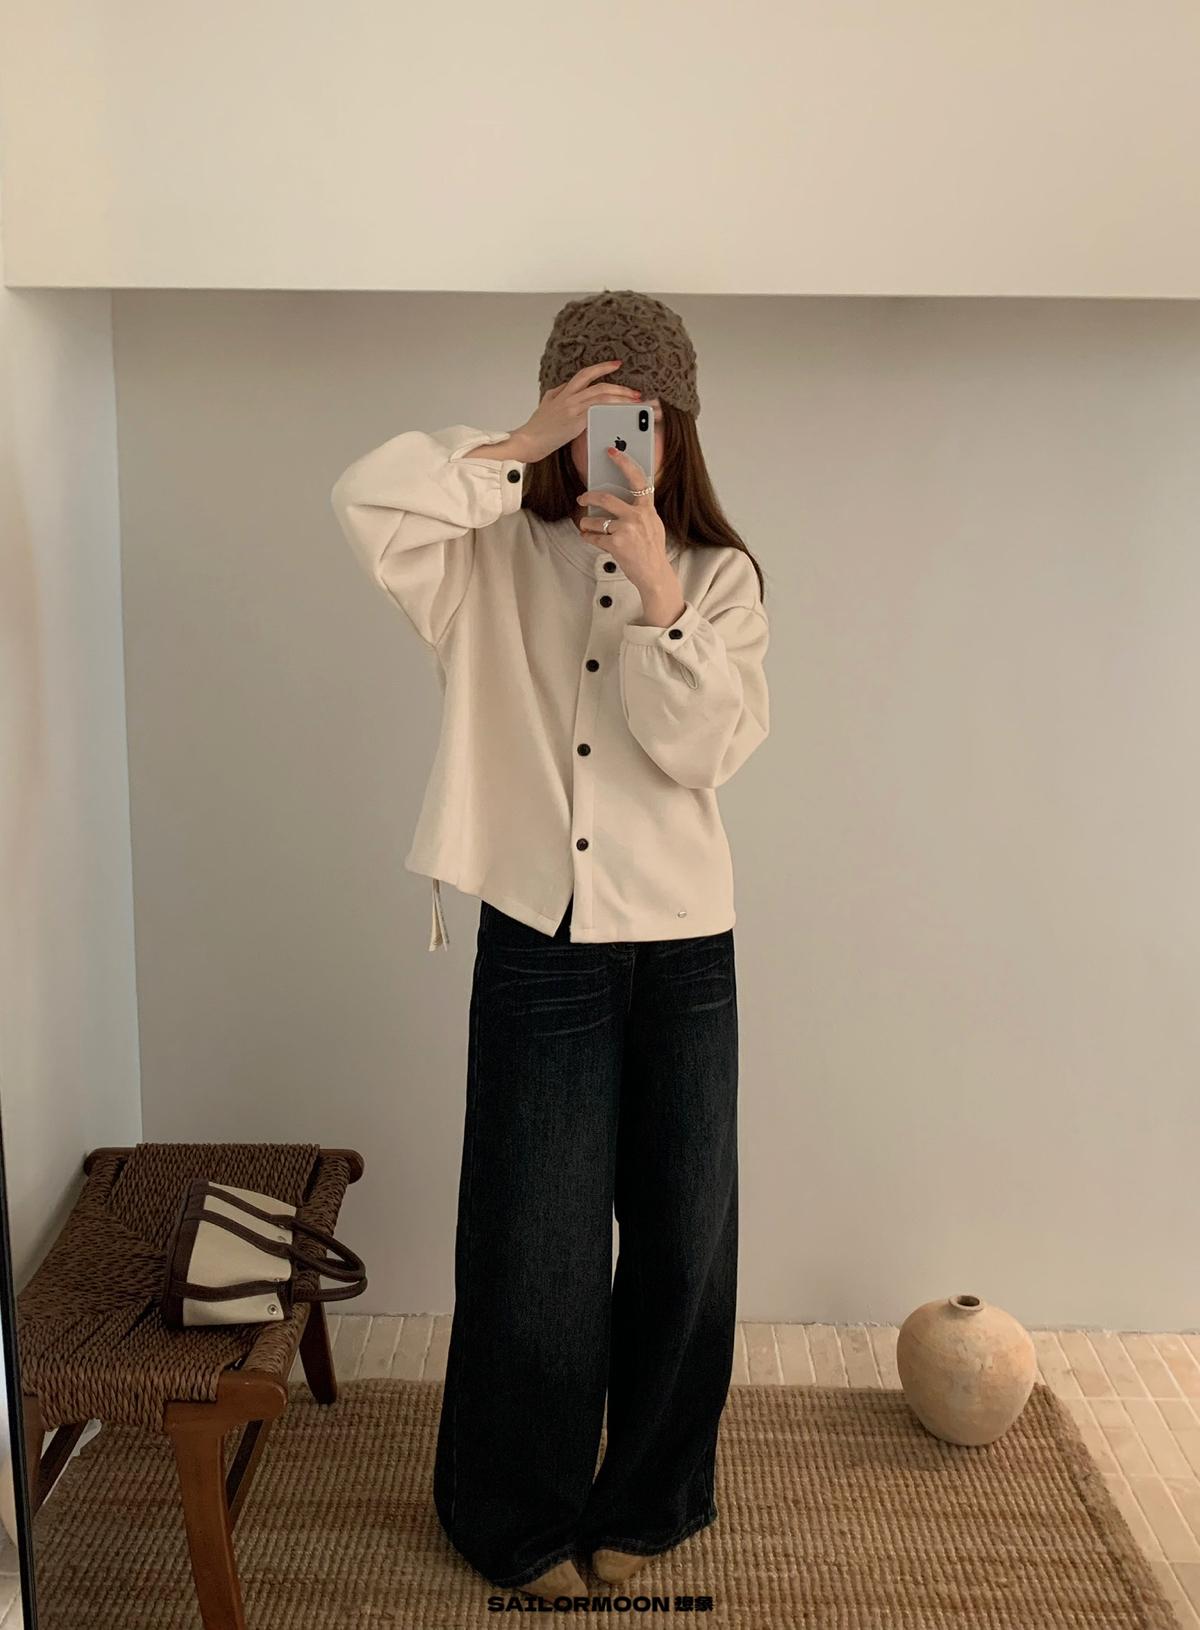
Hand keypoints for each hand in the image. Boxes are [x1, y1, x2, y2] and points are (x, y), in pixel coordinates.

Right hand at [514, 360, 642, 462]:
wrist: (527, 441)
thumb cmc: (536, 428)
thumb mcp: (546, 404)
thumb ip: (558, 394)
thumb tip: (568, 387)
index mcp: (562, 392)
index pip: (585, 374)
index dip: (602, 367)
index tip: (616, 364)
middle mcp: (568, 397)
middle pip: (599, 384)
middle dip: (620, 386)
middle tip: (634, 390)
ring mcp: (572, 408)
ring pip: (602, 396)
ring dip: (621, 398)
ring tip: (633, 402)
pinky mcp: (575, 421)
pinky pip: (598, 410)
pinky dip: (612, 409)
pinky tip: (621, 412)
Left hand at [577, 444, 685, 621]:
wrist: (655, 575)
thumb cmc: (652, 550)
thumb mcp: (653, 525)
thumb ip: (640, 511)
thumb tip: (621, 499)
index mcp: (647, 508)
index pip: (637, 478)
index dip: (623, 462)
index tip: (611, 451)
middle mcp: (637, 516)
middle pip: (605, 497)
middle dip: (589, 496)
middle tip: (582, 497)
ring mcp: (627, 530)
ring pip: (595, 519)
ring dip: (586, 523)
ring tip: (586, 526)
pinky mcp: (616, 544)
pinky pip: (594, 537)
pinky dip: (587, 537)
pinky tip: (587, 537)